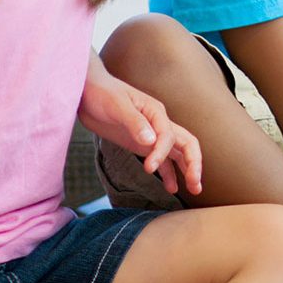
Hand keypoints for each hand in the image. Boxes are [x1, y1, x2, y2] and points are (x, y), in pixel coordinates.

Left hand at [80, 71, 203, 195]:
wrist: (88, 92)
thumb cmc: (102, 93)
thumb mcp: (117, 106)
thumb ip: (135, 123)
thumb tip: (151, 141)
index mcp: (156, 112)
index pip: (169, 136)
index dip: (162, 154)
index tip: (148, 169)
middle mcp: (159, 124)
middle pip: (187, 144)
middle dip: (193, 164)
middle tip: (195, 185)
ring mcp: (153, 135)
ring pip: (178, 153)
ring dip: (187, 170)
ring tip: (194, 190)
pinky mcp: (143, 144)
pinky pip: (162, 160)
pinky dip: (169, 173)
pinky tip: (171, 188)